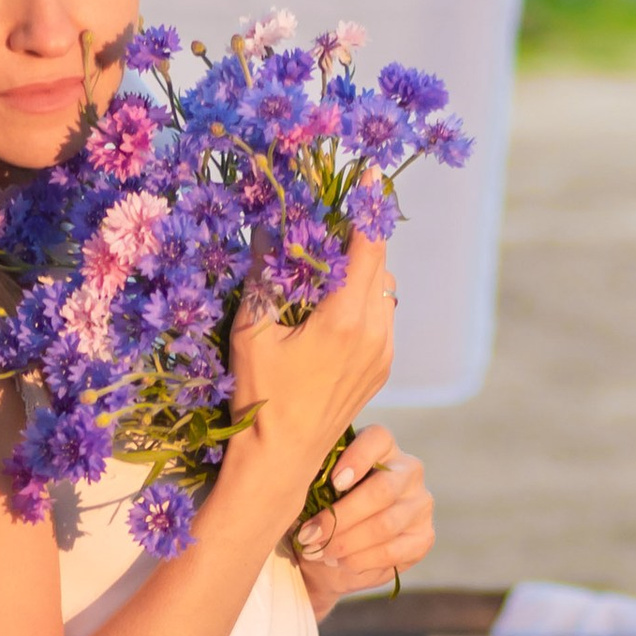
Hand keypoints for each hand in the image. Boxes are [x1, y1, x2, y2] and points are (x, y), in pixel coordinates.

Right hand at [225, 233, 398, 524]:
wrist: (282, 459)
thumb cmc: (260, 397)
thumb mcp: (251, 333)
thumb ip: (263, 277)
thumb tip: (265, 230)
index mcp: (345, 319)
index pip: (368, 246)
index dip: (368, 207)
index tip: (367, 176)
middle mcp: (375, 333)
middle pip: (381, 265)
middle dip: (363, 236)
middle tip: (339, 214)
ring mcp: (383, 353)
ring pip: (384, 292)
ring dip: (364, 270)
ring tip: (332, 261)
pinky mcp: (382, 369)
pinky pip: (382, 319)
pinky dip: (365, 300)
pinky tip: (334, 304)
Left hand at [294, 428, 433, 615]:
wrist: (334, 554)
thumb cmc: (321, 511)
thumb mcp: (313, 492)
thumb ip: (313, 483)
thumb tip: (295, 488)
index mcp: (382, 447)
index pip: (378, 438)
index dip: (357, 458)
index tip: (333, 483)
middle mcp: (409, 470)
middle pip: (382, 490)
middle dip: (340, 517)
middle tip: (309, 535)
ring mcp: (420, 504)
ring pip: (385, 524)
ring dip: (346, 543)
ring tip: (318, 552)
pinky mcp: (424, 537)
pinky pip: (392, 551)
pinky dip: (360, 560)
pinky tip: (339, 562)